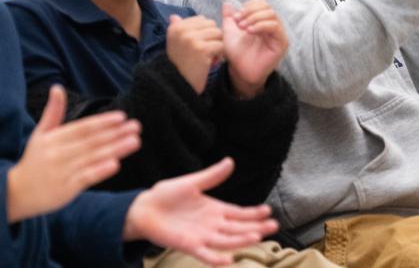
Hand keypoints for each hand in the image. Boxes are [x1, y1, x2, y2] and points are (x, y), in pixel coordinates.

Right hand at [7, 86, 140, 222]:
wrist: (15, 194)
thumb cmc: (33, 162)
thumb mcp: (40, 134)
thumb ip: (53, 112)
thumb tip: (57, 87)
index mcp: (54, 139)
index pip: (82, 128)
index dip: (103, 122)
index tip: (122, 117)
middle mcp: (58, 153)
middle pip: (91, 141)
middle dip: (116, 133)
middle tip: (137, 126)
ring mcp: (62, 172)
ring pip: (92, 158)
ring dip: (115, 149)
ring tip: (135, 141)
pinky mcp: (65, 190)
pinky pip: (85, 178)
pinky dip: (100, 171)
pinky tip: (116, 164)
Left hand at [124, 158, 277, 263]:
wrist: (144, 208)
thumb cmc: (167, 195)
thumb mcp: (192, 183)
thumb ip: (212, 176)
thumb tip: (231, 161)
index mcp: (214, 209)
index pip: (239, 213)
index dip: (253, 213)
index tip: (268, 211)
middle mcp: (212, 225)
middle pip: (238, 228)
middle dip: (256, 227)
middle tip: (274, 226)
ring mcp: (202, 236)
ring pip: (227, 240)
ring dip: (242, 240)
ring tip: (257, 236)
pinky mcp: (189, 245)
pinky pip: (205, 254)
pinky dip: (216, 259)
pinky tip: (229, 261)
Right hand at [167, 14, 223, 93]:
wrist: (179, 86)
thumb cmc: (180, 65)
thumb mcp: (175, 44)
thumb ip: (177, 28)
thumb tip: (174, 16)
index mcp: (176, 27)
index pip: (202, 19)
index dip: (205, 33)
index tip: (197, 46)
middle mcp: (182, 30)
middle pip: (212, 25)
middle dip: (212, 38)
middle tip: (205, 53)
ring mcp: (192, 39)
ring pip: (218, 34)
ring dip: (217, 46)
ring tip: (208, 57)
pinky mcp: (202, 49)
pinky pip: (221, 45)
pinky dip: (219, 55)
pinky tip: (211, 62)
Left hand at [223, 0, 288, 98]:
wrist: (240, 71)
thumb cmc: (237, 53)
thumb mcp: (229, 32)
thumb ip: (229, 18)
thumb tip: (227, 4)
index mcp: (263, 21)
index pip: (261, 3)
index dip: (248, 6)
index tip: (235, 16)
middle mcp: (273, 25)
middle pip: (267, 6)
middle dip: (250, 11)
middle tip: (238, 21)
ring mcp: (279, 34)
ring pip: (271, 14)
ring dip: (254, 18)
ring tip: (242, 27)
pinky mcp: (282, 42)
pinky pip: (275, 27)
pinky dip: (261, 25)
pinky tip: (249, 31)